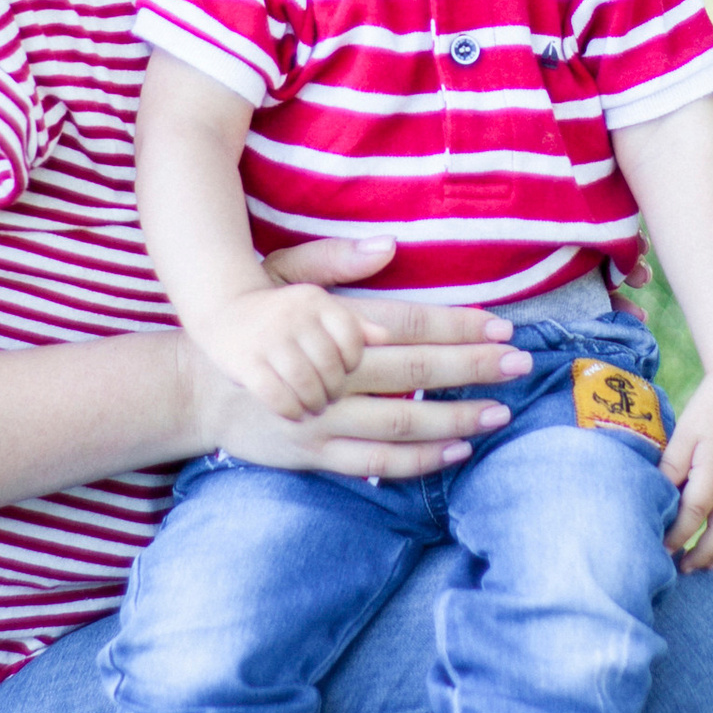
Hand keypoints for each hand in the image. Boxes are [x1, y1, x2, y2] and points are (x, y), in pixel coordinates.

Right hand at [181, 237, 529, 481]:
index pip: (405, 325)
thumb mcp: (280, 277)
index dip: (455, 326)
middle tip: (520, 363)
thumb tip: (389, 247)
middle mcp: (330, 377)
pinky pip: (375, 465)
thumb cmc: (248, 324)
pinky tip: (457, 451)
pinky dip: (419, 462)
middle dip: (472, 368)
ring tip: (500, 412)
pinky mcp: (314, 455)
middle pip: (414, 373)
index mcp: (328, 328)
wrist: (192, 386)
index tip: (501, 326)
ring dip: (456, 419)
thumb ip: (333, 261)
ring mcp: (323, 421)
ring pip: (402, 424)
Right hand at [197, 279, 371, 417]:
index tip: (348, 373)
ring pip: (308, 385)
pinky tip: (293, 413)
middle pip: (332, 367)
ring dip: (315, 403)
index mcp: (315, 300)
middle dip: (335, 390)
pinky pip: (278, 397)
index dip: (353, 364)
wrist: (222, 311)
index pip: (352, 340)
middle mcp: (293, 316)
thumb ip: (351, 317)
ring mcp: (268, 340)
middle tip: (332, 399)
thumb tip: (386, 336)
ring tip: (315, 408)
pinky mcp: (245, 364)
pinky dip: (291, 410)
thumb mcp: (315, 302)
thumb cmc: (280, 311)